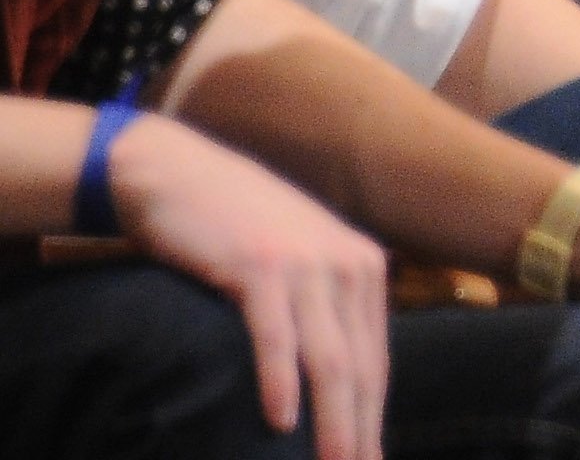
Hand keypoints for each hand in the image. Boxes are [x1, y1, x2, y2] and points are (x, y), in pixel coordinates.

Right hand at [108, 113, 389, 459]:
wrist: (179, 173)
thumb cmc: (236, 228)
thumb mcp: (297, 264)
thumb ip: (323, 311)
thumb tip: (334, 382)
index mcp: (364, 267)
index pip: (376, 360)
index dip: (374, 416)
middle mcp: (349, 263)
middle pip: (361, 368)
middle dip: (360, 430)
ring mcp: (307, 263)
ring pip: (329, 360)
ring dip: (332, 422)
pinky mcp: (260, 265)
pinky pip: (276, 336)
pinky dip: (279, 383)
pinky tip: (279, 422)